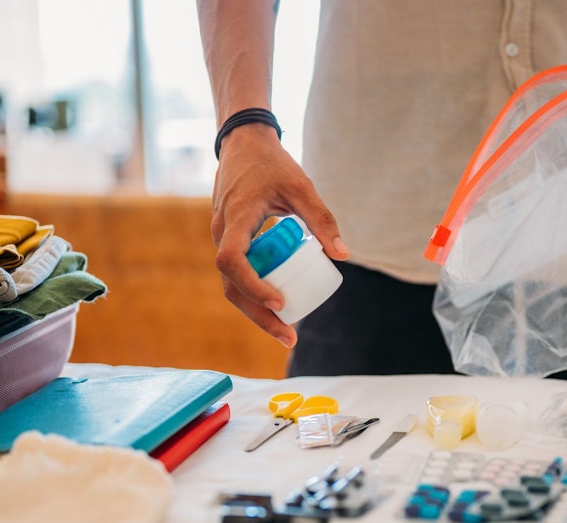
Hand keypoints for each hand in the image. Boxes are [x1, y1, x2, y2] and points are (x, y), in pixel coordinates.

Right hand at [210, 125, 349, 347]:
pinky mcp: (229, 241)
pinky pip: (237, 275)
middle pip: (231, 286)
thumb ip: (321, 218)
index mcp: (235, 218)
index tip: (279, 301)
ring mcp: (222, 238)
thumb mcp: (300, 187)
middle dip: (258, 315)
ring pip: (232, 286)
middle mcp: (222, 233)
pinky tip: (278, 307)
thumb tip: (344, 255)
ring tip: (286, 331)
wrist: (242, 143)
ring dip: (256, 311)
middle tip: (288, 335)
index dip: (253, 285)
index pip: (231, 261)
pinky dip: (255, 294)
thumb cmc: (271, 163)